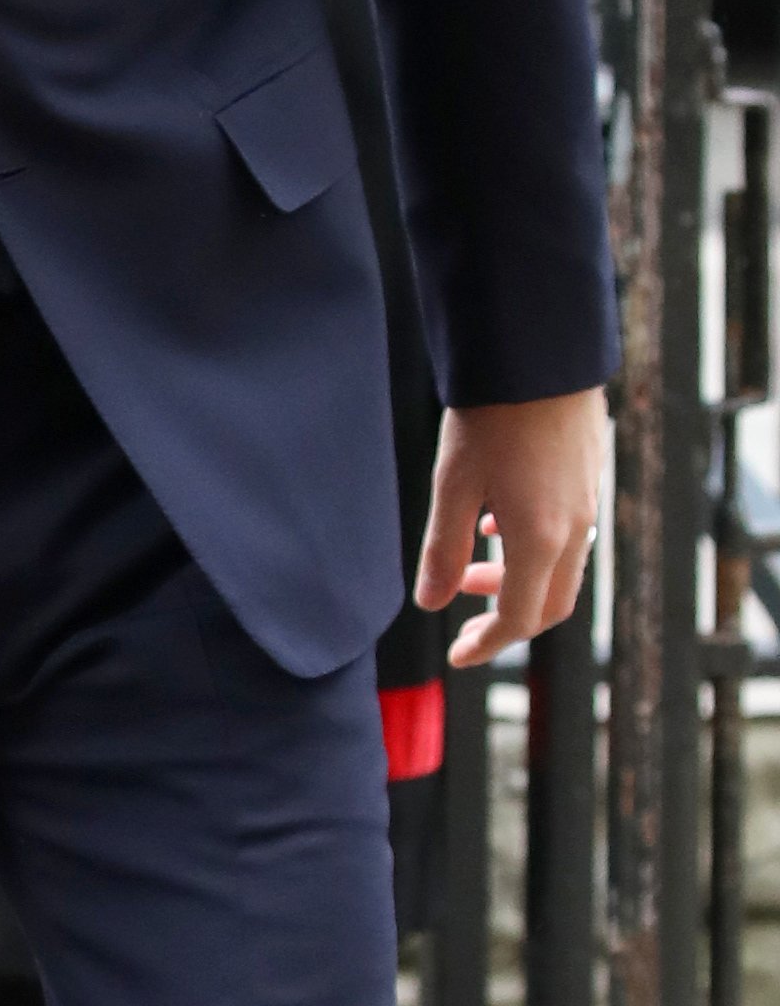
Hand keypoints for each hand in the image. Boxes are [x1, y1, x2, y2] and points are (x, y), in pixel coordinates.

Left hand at [414, 388, 606, 664]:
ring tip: (473, 569)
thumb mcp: (452, 484)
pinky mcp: (586, 481)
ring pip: (559, 570)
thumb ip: (443, 549)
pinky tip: (495, 525)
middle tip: (464, 622)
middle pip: (549, 603)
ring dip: (518, 582)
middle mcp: (574, 530)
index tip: (459, 656)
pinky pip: (567, 537)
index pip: (521, 618)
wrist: (539, 359)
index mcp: (542, 541)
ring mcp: (586, 505)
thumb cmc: (489, 419)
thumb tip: (430, 604)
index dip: (489, 643)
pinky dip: (532, 550)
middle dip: (506, 621)